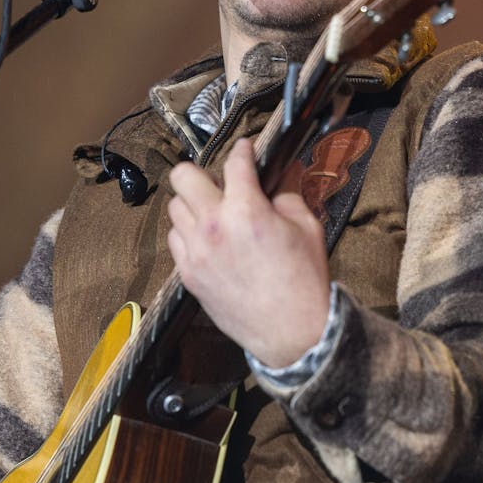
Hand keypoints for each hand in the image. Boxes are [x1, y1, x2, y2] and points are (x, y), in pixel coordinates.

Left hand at [166, 137, 331, 366]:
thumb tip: (274, 182)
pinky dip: (188, 234)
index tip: (245, 150)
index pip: (235, 163)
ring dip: (193, 205)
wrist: (291, 332)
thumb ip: (286, 196)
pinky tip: (207, 241)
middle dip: (201, 173)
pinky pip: (175, 239)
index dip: (242, 150)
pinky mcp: (187, 274)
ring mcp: (195, 251)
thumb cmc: (304, 279)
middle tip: (220, 185)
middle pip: (183, 176)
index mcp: (247, 210)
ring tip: (213, 215)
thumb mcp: (307, 228)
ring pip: (175, 208)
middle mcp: (213, 226)